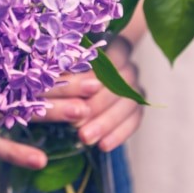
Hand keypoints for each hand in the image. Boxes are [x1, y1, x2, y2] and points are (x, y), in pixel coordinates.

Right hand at [0, 36, 143, 166]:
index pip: (6, 51)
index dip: (43, 53)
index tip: (81, 52)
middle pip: (14, 77)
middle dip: (58, 81)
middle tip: (98, 82)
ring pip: (4, 107)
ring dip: (45, 111)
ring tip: (85, 114)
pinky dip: (8, 149)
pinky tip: (40, 161)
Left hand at [71, 35, 143, 151]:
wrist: (71, 92)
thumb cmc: (61, 73)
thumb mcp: (60, 69)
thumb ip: (63, 72)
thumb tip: (57, 77)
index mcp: (111, 47)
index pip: (114, 54)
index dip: (101, 72)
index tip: (85, 88)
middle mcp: (127, 65)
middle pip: (120, 83)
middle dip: (98, 105)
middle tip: (77, 123)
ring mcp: (135, 86)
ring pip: (129, 104)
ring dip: (106, 122)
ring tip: (85, 138)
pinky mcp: (136, 107)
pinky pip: (134, 120)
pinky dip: (119, 134)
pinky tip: (103, 146)